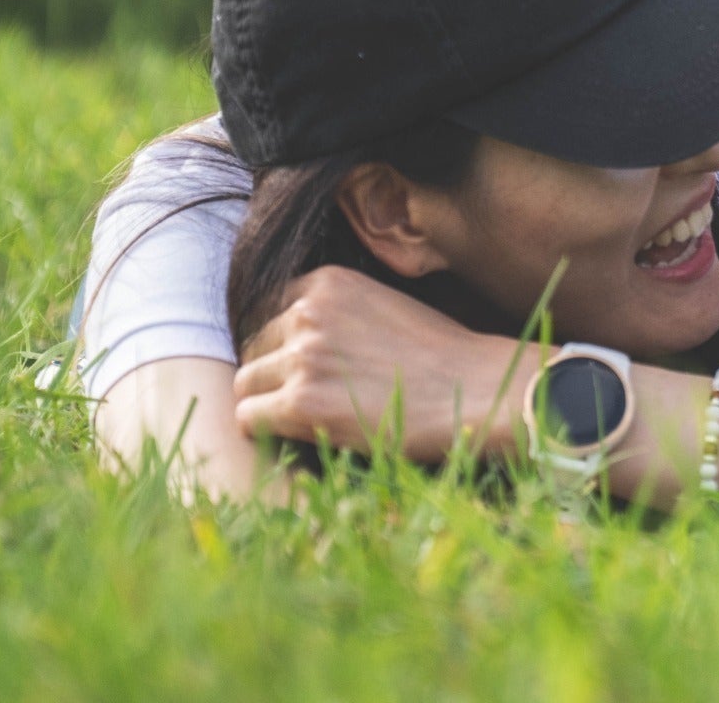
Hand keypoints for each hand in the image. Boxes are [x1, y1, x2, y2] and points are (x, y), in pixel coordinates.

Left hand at [230, 266, 535, 462]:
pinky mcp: (300, 403)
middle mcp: (308, 313)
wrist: (473, 388)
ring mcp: (302, 357)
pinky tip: (300, 436)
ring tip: (305, 420)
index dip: (282, 344)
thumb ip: (336, 311)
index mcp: (328, 282)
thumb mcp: (383, 305)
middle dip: (273, 374)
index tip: (302, 368)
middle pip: (254, 348)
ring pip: (246, 384)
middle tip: (307, 399)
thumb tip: (294, 335)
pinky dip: (266, 432)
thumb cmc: (441, 354)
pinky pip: (249, 418)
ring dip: (268, 403)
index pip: (268, 312)